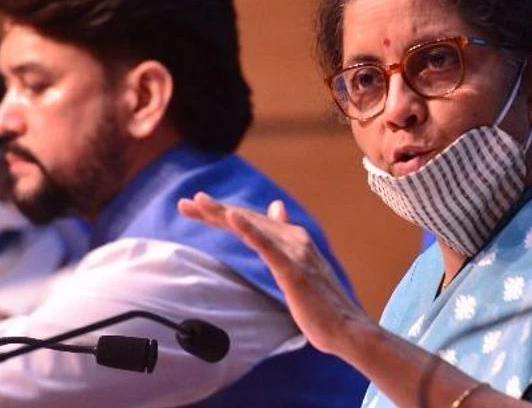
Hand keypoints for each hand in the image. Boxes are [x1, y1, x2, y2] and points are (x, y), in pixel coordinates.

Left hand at [178, 193, 374, 354]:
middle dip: (215, 210)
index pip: (252, 221)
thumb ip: (286, 239)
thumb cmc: (323, 304)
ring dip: (225, 213)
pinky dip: (249, 229)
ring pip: (253, 227)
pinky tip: (231, 218)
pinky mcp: (294, 269)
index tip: (194, 208)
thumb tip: (277, 207)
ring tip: (199, 203)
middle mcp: (295, 238)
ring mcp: (295, 253)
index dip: (223, 213)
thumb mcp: (301, 266)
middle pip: (248, 219)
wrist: (347, 328)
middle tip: (184, 204)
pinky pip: (267, 246)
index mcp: (294, 238)